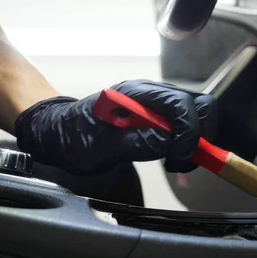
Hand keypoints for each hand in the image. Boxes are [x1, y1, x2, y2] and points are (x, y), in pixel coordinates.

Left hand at [14, 80, 216, 174]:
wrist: (57, 132)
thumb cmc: (72, 137)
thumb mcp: (100, 147)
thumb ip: (137, 142)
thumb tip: (169, 141)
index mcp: (136, 95)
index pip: (181, 105)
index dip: (188, 134)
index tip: (177, 159)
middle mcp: (151, 94)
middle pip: (198, 105)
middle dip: (199, 135)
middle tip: (183, 161)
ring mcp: (156, 103)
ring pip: (195, 114)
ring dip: (194, 141)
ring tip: (175, 163)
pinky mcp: (157, 116)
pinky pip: (185, 124)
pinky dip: (187, 144)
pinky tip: (171, 159)